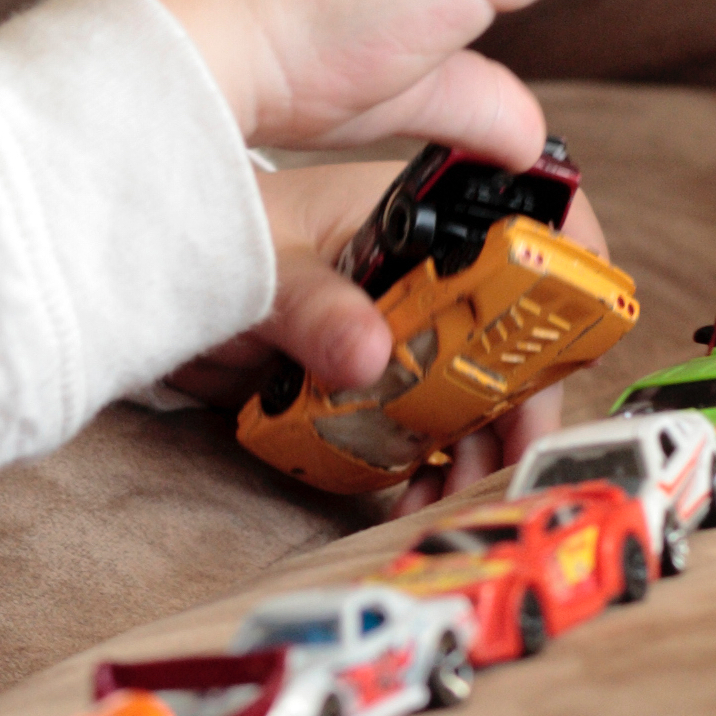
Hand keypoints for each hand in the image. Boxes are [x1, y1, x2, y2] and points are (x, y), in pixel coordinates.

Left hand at [161, 160, 610, 517]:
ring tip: (448, 495)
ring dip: (470, 446)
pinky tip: (408, 496)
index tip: (568, 356)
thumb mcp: (261, 269)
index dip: (561, 289)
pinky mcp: (366, 374)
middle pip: (506, 336)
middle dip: (516, 403)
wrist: (146, 275)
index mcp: (413, 218)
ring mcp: (396, 326)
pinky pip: (414, 419)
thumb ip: (310, 307)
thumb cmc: (211, 239)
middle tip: (505, 464)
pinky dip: (420, 460)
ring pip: (466, 388)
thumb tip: (368, 354)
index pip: (522, 237)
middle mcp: (418, 272)